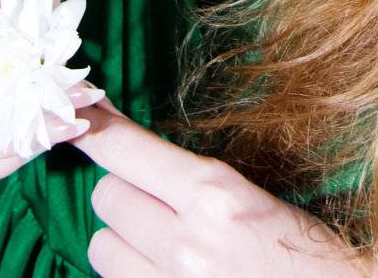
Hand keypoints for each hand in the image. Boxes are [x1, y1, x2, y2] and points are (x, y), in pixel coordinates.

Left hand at [72, 97, 375, 275]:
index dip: (95, 131)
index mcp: (214, 195)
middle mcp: (186, 243)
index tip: (74, 116)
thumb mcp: (251, 196)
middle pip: (106, 197)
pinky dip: (132, 274)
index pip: (127, 151)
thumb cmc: (304, 247)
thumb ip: (194, 179)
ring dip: (120, 241)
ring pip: (100, 249)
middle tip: (155, 198)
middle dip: (124, 192)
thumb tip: (134, 152)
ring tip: (158, 241)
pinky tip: (162, 269)